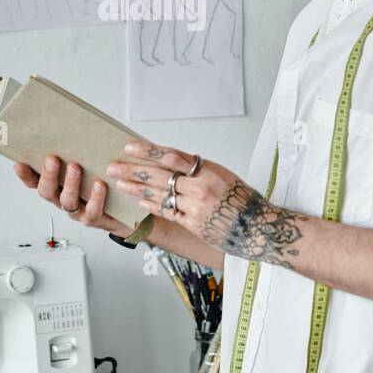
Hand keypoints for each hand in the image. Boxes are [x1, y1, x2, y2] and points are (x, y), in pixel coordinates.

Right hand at [13, 156, 133, 236]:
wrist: (126, 208)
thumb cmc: (104, 181)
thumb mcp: (89, 163)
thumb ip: (77, 152)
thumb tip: (72, 128)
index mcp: (57, 185)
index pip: (35, 181)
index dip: (26, 175)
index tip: (19, 163)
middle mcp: (63, 198)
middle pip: (47, 191)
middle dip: (48, 174)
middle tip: (52, 159)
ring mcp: (77, 210)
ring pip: (67, 201)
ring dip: (70, 183)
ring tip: (75, 167)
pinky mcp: (93, 218)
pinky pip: (91, 211)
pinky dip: (95, 198)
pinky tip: (99, 185)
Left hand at [106, 140, 276, 255]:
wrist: (258, 226)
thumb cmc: (241, 198)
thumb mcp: (222, 174)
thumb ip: (196, 168)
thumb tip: (170, 160)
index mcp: (207, 170)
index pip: (171, 156)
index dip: (148, 151)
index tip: (130, 146)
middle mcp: (199, 187)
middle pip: (159, 176)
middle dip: (133, 171)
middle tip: (114, 167)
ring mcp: (195, 207)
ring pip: (159, 195)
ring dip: (136, 190)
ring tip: (120, 184)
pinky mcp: (193, 224)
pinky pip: (167, 213)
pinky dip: (152, 207)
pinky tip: (138, 203)